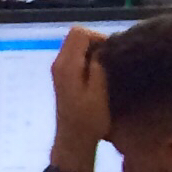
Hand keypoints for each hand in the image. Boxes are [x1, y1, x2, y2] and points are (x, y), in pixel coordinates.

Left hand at [51, 26, 111, 156]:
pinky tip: (101, 71)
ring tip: (109, 65)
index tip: (112, 52)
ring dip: (93, 50)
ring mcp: (59, 69)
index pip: (79, 33)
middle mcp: (59, 63)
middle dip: (96, 41)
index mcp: (66, 65)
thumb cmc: (90, 118)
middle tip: (112, 58)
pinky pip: (76, 55)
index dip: (98, 37)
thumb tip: (102, 47)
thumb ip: (98, 66)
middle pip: (76, 36)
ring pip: (76, 45)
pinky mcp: (64, 75)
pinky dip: (89, 57)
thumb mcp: (99, 91)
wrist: (74, 138)